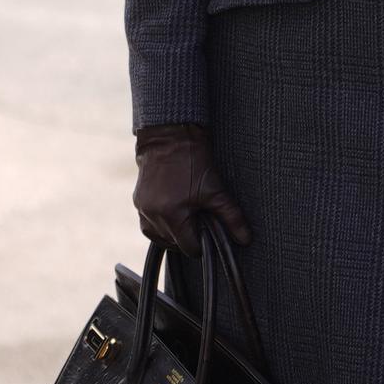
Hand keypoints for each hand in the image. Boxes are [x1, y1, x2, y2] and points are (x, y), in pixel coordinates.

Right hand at [133, 123, 252, 254]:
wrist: (170, 135)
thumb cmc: (193, 161)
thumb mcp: (216, 190)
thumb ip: (231, 218)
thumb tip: (245, 240)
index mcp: (173, 215)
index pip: (189, 248)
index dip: (202, 243)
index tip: (207, 231)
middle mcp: (154, 215)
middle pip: (173, 243)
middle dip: (187, 236)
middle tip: (198, 220)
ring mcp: (143, 208)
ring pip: (158, 236)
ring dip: (171, 233)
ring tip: (186, 220)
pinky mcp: (137, 200)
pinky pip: (147, 224)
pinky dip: (159, 224)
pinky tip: (172, 214)